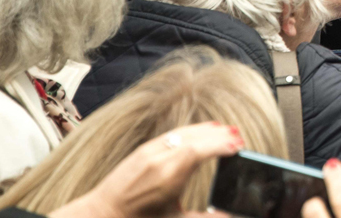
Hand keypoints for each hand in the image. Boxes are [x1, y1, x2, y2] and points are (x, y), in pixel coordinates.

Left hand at [50, 122, 243, 217]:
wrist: (102, 214)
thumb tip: (230, 216)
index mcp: (168, 178)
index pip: (200, 151)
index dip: (221, 145)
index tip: (238, 145)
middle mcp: (159, 160)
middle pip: (196, 138)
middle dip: (219, 136)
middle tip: (239, 137)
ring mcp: (150, 152)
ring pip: (184, 133)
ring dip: (207, 130)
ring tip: (226, 131)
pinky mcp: (143, 150)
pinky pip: (172, 134)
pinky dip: (190, 131)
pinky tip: (201, 131)